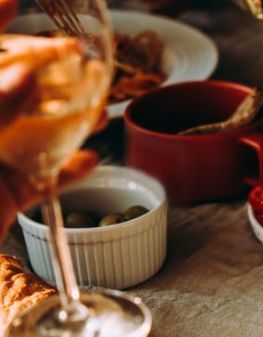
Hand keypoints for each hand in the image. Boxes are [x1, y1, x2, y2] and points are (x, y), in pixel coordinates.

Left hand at [0, 0, 97, 242]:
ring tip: (97, 111)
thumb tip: (24, 75)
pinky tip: (91, 160)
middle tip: (74, 58)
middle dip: (43, 73)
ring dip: (65, 121)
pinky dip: (66, 169)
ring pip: (29, 132)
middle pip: (10, 93)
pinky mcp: (5, 195)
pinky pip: (40, 176)